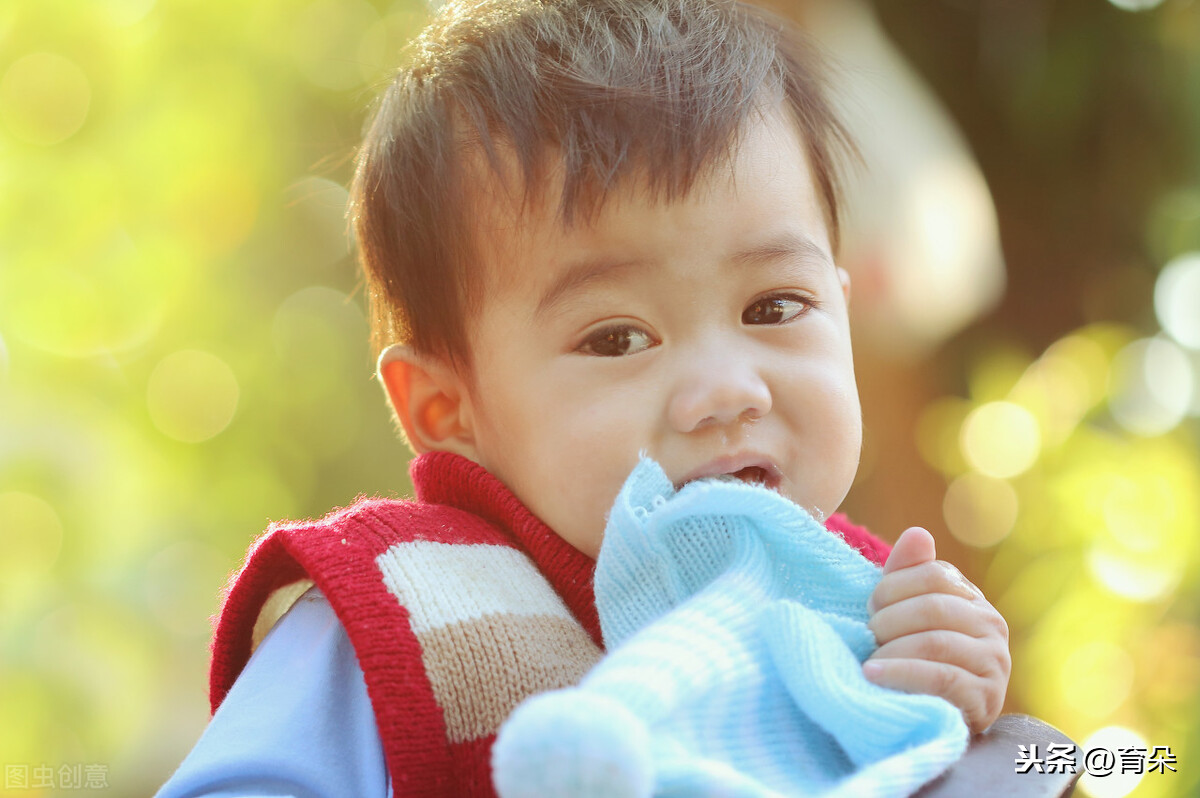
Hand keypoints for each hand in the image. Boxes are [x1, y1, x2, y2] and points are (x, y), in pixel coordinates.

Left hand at [862, 527, 1009, 734]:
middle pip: (933, 607)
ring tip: (867, 660)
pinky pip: (941, 677)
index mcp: (972, 599)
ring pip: (935, 642)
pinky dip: (901, 674)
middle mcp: (992, 625)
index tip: (869, 607)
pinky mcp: (986, 697)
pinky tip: (872, 675)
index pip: (934, 575)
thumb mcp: (905, 614)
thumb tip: (917, 533)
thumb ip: (907, 574)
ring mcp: (994, 662)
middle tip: (867, 636)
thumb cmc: (912, 660)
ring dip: (891, 650)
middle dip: (889, 620)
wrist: (932, 720)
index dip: (893, 587)